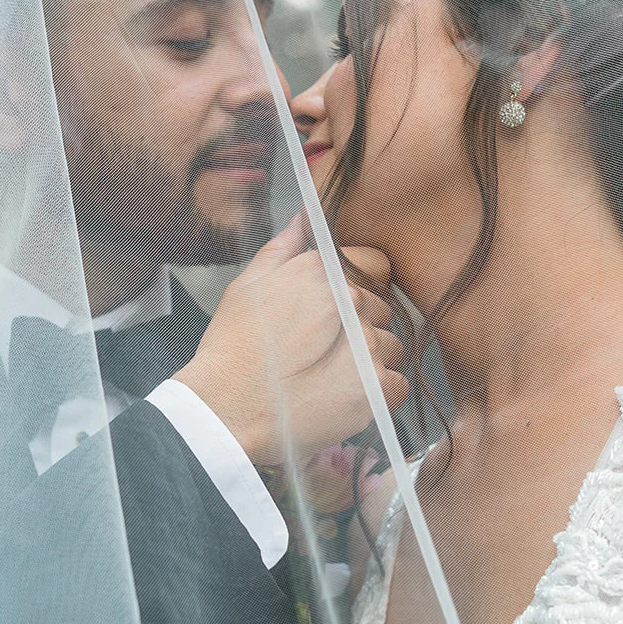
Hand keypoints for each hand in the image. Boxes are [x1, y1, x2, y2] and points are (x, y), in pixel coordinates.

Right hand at [175, 212, 408, 465]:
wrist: (224, 410)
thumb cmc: (231, 352)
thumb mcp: (247, 286)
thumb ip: (283, 248)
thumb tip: (304, 214)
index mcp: (322, 272)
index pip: (374, 265)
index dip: (359, 289)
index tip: (338, 314)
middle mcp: (351, 302)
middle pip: (382, 309)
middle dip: (362, 327)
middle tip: (324, 352)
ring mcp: (368, 344)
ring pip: (392, 347)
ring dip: (371, 361)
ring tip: (331, 378)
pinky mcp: (376, 386)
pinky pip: (398, 385)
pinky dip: (378, 393)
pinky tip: (345, 398)